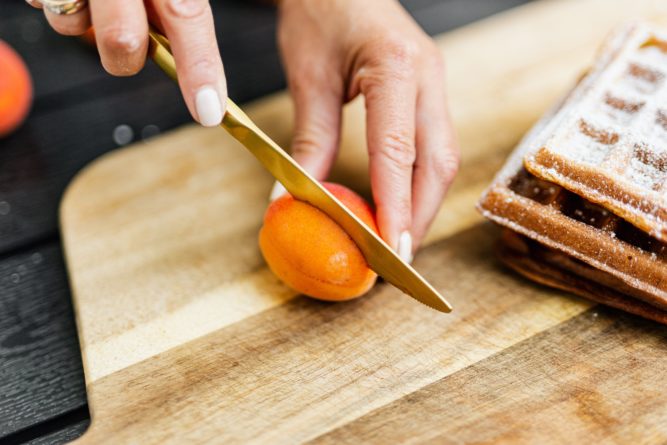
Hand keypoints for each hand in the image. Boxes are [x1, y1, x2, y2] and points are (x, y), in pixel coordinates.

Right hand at [27, 0, 225, 126]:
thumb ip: (180, 6)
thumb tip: (201, 70)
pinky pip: (43, 3)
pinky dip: (58, 0)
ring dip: (85, 21)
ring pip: (72, 27)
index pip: (187, 15)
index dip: (200, 67)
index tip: (209, 112)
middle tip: (130, 29)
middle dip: (128, 53)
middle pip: (123, 43)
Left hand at [277, 0, 458, 260]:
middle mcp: (428, 76)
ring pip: (443, 158)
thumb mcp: (308, 78)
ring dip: (424, 203)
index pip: (400, 151)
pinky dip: (419, 183)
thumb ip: (309, 142)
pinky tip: (401, 204)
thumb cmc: (318, 13)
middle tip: (397, 258)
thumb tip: (296, 201)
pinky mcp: (429, 93)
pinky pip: (434, 147)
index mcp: (396, 66)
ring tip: (398, 240)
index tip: (391, 249)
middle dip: (420, 214)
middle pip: (439, 162)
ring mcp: (434, 84)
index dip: (398, 205)